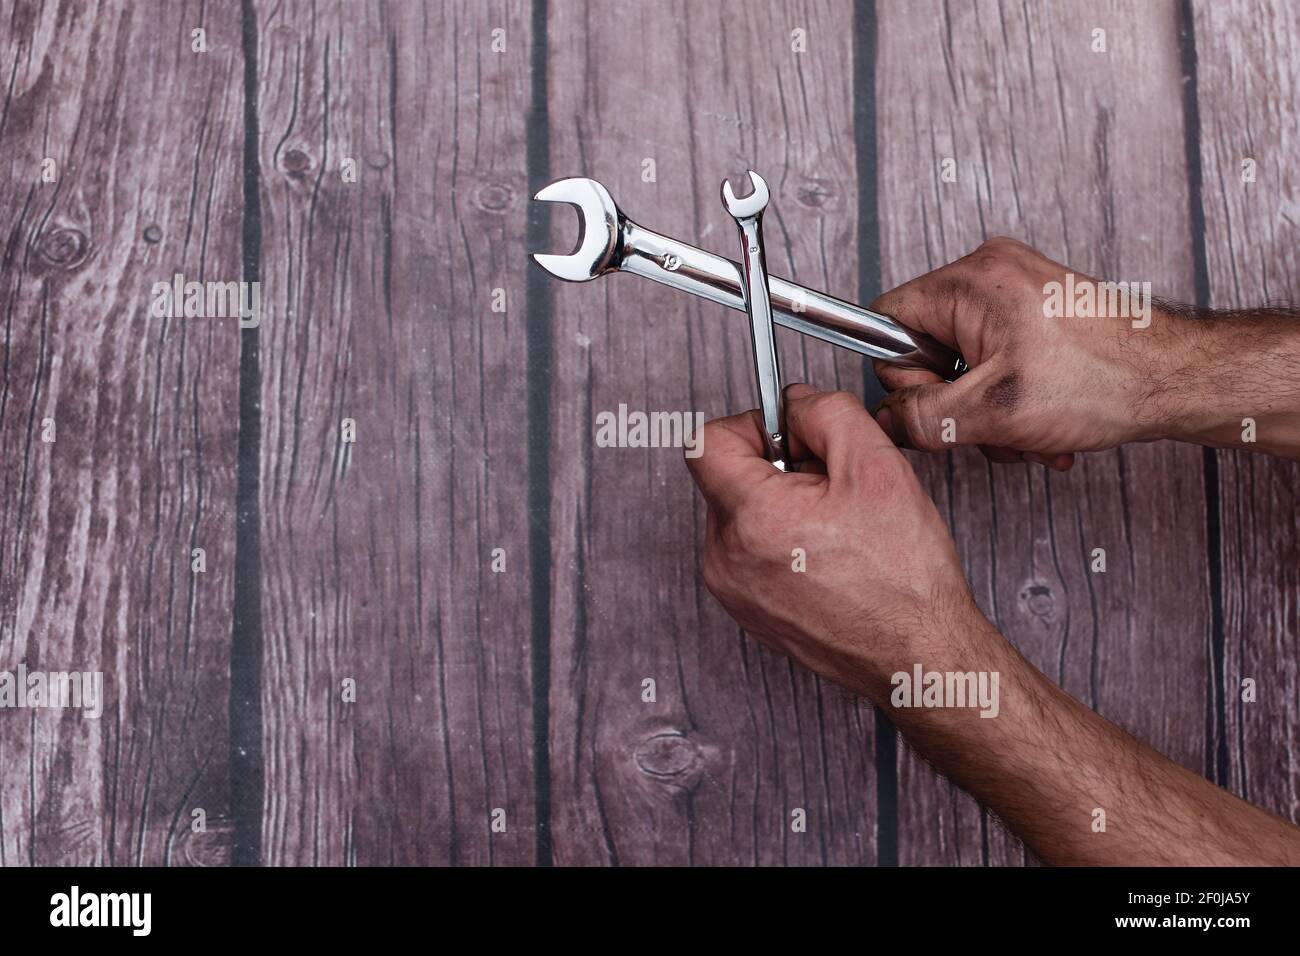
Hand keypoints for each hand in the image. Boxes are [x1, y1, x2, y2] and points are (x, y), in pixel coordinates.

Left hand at [685, 384, 990, 699]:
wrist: (916, 655)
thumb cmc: (904, 579)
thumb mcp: (878, 467)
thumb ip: (827, 413)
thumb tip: (795, 402)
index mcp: (753, 519)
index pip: (706, 443)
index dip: (750, 426)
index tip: (788, 437)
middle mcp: (728, 558)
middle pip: (725, 478)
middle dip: (774, 468)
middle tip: (829, 487)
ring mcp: (732, 589)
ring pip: (737, 514)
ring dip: (778, 505)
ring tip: (832, 527)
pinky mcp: (745, 610)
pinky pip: (746, 552)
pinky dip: (778, 541)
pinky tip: (824, 555)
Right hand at [870, 237, 1199, 468]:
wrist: (1177, 379)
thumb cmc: (1105, 380)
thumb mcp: (993, 412)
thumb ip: (923, 417)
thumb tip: (888, 421)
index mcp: (969, 281)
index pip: (886, 321)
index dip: (904, 374)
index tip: (942, 401)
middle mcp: (989, 273)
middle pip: (926, 347)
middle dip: (956, 400)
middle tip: (993, 420)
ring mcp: (1015, 290)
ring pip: (962, 362)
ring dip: (986, 409)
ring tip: (1028, 428)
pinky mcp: (1035, 310)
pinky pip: (994, 358)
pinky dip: (1011, 398)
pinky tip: (1042, 421)